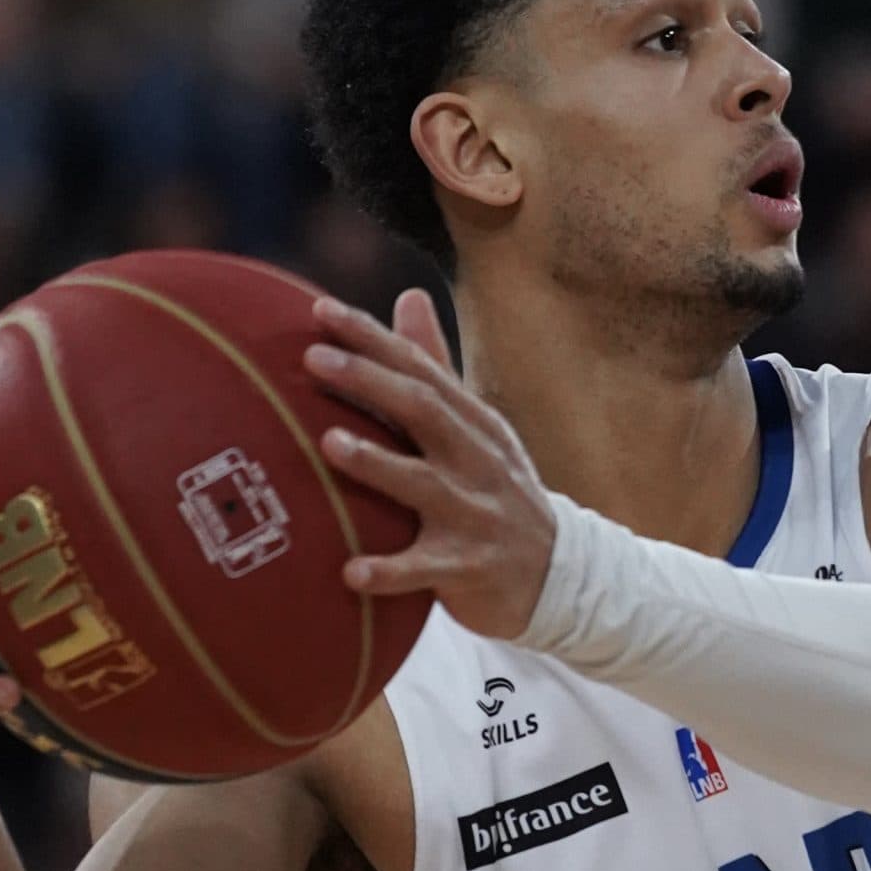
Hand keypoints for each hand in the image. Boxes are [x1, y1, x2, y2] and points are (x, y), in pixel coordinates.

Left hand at [303, 289, 556, 639]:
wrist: (557, 574)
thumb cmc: (495, 491)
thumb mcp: (477, 427)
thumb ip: (436, 367)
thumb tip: (407, 295)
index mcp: (473, 422)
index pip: (421, 368)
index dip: (373, 337)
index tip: (320, 310)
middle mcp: (476, 460)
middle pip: (424, 410)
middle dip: (370, 381)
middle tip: (313, 358)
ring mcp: (475, 514)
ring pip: (424, 485)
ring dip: (377, 463)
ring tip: (328, 443)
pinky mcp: (468, 568)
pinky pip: (425, 570)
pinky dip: (389, 572)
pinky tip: (350, 573)